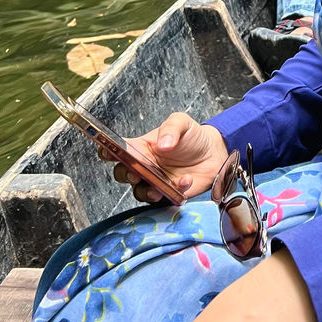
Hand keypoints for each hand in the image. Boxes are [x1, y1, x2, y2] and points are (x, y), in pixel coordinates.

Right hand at [98, 113, 228, 202]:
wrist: (214, 153)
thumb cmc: (192, 137)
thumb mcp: (182, 123)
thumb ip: (171, 128)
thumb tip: (162, 144)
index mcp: (140, 147)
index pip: (116, 149)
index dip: (107, 150)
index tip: (108, 151)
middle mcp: (143, 166)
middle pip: (122, 173)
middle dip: (126, 175)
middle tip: (135, 173)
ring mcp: (154, 182)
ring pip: (139, 192)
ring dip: (146, 191)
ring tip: (158, 188)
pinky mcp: (168, 195)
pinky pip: (164, 198)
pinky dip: (173, 192)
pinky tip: (186, 181)